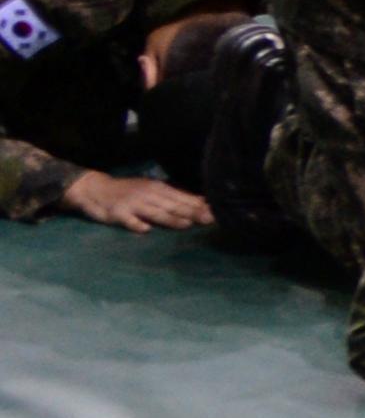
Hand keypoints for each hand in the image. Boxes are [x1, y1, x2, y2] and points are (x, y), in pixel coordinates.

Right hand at [59, 169, 211, 232]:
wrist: (95, 188)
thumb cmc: (129, 192)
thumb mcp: (152, 190)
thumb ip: (173, 197)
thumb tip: (202, 202)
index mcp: (158, 189)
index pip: (182, 198)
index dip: (199, 205)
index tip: (217, 212)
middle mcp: (148, 195)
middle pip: (173, 206)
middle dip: (192, 213)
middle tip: (210, 220)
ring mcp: (132, 204)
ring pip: (154, 213)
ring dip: (170, 219)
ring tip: (186, 224)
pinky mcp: (117, 213)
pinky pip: (128, 220)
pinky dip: (136, 224)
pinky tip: (144, 229)